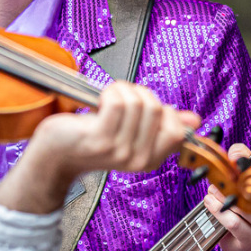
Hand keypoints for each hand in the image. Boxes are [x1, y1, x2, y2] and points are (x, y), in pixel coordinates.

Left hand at [0, 82, 198, 213]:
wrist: (57, 153)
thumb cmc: (92, 138)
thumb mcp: (133, 133)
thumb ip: (163, 125)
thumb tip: (193, 121)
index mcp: (150, 160)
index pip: (177, 131)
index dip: (164, 110)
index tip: (144, 107)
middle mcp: (137, 159)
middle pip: (157, 109)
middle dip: (140, 94)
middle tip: (121, 99)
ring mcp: (118, 151)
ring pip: (137, 103)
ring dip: (122, 90)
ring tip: (109, 98)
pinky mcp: (100, 139)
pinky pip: (118, 102)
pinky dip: (111, 91)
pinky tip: (101, 99)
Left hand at [204, 143, 250, 250]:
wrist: (238, 240)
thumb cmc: (243, 204)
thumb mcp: (244, 179)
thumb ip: (241, 160)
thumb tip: (236, 153)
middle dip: (240, 181)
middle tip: (223, 176)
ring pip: (247, 208)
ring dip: (225, 195)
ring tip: (213, 189)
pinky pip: (235, 223)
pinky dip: (219, 210)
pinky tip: (210, 202)